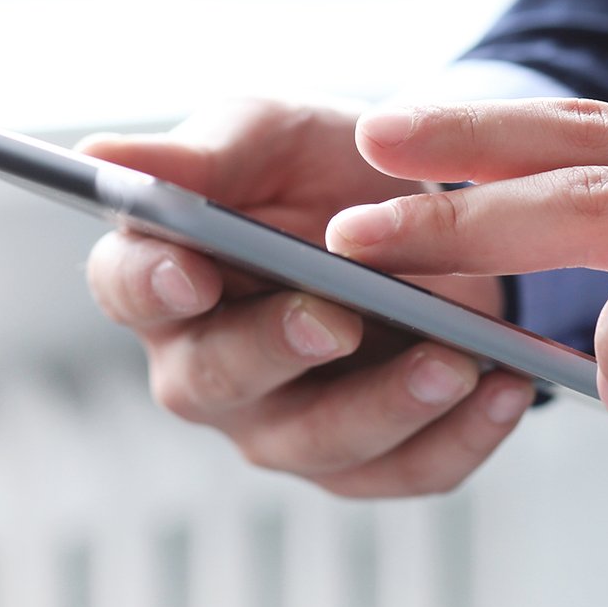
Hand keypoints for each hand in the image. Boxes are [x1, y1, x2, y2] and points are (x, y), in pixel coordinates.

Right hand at [81, 98, 532, 496]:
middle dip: (275, 349)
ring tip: (452, 360)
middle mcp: (209, 364)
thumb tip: (104, 153)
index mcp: (169, 274)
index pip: (126, 288)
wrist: (435, 217)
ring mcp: (285, 425)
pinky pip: (407, 471)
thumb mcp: (279, 136)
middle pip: (215, 379)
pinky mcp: (366, 461)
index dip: (150, 284)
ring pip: (317, 442)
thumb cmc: (330, 172)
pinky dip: (461, 437)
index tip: (190, 270)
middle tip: (335, 318)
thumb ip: (206, 152)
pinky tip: (503, 388)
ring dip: (386, 405)